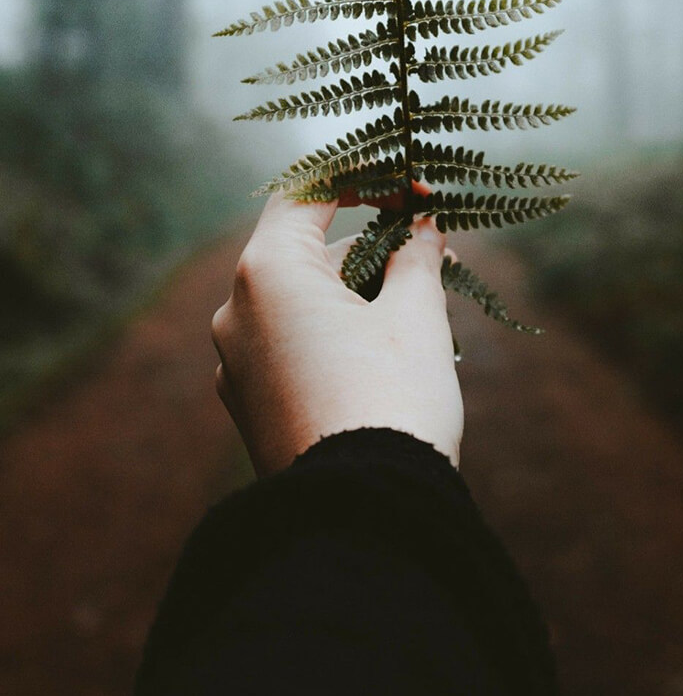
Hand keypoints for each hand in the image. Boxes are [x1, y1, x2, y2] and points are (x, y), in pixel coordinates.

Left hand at [211, 191, 463, 475]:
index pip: (305, 194)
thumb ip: (417, 255)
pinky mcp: (249, 406)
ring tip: (424, 305)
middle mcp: (236, 312)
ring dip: (359, 293)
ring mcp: (236, 363)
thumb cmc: (391, 400)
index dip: (363, 180)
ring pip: (302, 303)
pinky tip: (388, 350)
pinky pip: (292, 347)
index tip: (412, 188)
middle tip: (434, 249)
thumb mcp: (416, 313)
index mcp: (267, 273)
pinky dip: (336, 334)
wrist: (365, 514)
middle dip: (372, 245)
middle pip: (306, 252)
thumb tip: (423, 226)